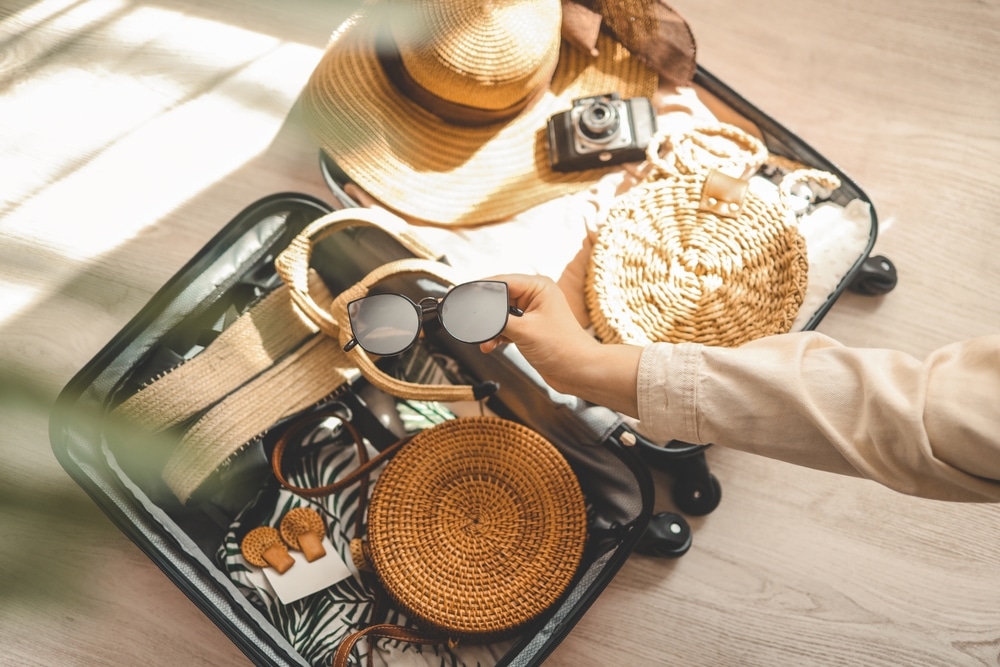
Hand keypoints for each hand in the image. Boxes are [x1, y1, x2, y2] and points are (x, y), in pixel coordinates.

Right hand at [480, 274, 641, 416]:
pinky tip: (489, 345)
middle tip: (467, 322)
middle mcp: (536, 295)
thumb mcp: (523, 330)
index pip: (501, 281)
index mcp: (538, 286)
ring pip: (500, 314)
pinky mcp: (530, 329)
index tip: (460, 297)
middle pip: (499, 297)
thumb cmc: (562, 348)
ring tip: (482, 339)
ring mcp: (533, 312)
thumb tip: (474, 313)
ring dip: (490, 327)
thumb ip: (496, 319)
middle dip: (484, 312)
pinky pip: (506, 326)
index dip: (479, 290)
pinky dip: (496, 336)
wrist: (579, 372)